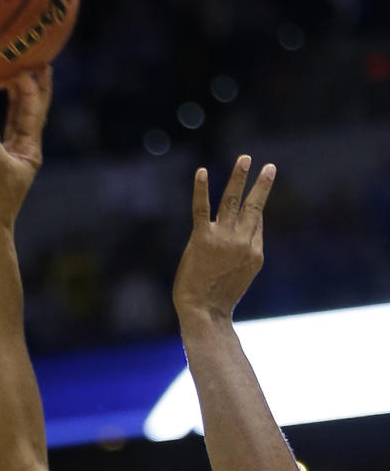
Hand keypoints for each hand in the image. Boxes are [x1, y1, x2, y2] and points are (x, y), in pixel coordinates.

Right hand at [0, 66, 52, 231]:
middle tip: (39, 60)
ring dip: (18, 96)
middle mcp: (24, 148)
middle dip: (36, 87)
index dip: (30, 89)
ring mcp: (11, 152)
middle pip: (33, 110)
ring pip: (17, 117)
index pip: (33, 112)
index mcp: (30, 149)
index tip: (25, 67)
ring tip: (17, 73)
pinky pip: (0, 128)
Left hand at [173, 154, 276, 322]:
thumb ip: (242, 255)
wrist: (203, 312)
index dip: (253, 211)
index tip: (254, 197)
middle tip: (268, 166)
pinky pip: (202, 208)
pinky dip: (201, 188)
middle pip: (254, 207)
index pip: (256, 223)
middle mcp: (242, 242)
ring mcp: (223, 239)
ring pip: (232, 201)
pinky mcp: (202, 239)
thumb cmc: (218, 299)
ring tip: (245, 159)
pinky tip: (201, 171)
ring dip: (239, 177)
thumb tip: (242, 238)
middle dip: (261, 185)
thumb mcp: (240, 276)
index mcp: (254, 253)